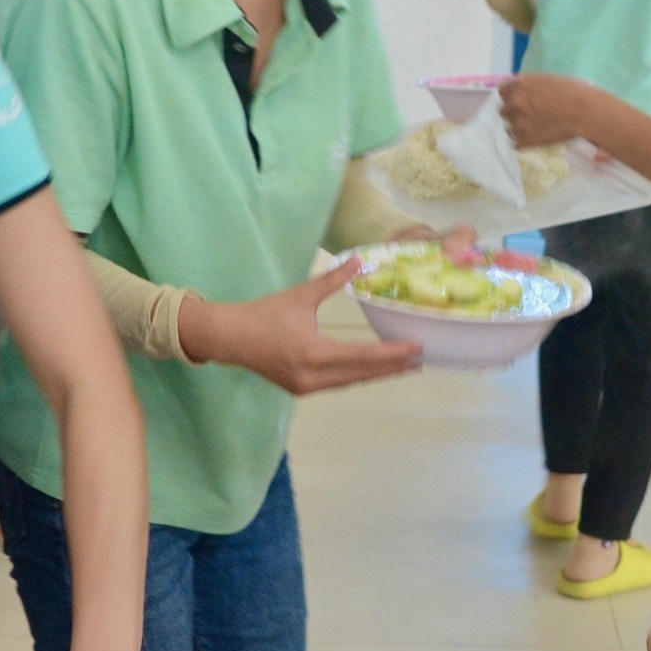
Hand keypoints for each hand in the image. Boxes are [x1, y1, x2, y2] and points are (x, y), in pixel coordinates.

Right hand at [178, 258, 420, 394]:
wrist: (230, 338)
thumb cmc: (264, 314)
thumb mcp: (301, 295)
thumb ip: (333, 280)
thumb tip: (361, 260)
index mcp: (313, 353)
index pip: (362, 356)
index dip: (392, 354)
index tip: (416, 348)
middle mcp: (312, 376)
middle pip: (362, 374)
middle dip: (392, 368)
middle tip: (420, 360)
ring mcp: (306, 387)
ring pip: (351, 381)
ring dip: (377, 374)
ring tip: (403, 366)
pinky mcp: (301, 390)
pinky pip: (337, 384)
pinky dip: (357, 376)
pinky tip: (372, 370)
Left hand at [495, 74, 605, 150]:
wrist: (584, 112)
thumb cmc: (573, 92)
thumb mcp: (547, 80)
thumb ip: (530, 86)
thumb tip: (524, 93)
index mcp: (520, 85)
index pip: (502, 91)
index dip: (511, 96)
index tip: (519, 101)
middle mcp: (515, 102)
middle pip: (503, 111)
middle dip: (514, 113)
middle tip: (529, 116)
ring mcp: (518, 122)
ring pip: (508, 128)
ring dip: (518, 128)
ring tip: (534, 129)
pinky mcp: (525, 140)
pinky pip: (515, 143)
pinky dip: (523, 142)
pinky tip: (535, 138)